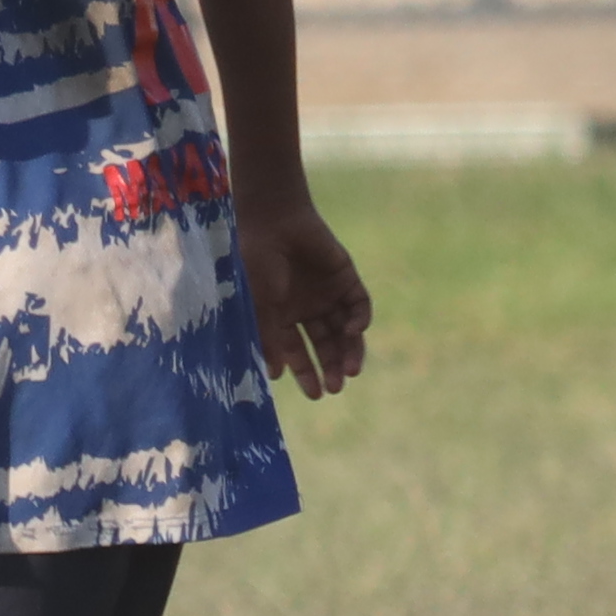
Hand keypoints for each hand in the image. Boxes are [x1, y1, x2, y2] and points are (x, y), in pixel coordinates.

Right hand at [238, 186, 371, 399]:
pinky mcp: (346, 279)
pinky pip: (358, 307)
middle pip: (323, 345)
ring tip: (351, 373)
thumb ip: (269, 338)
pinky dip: (358, 322)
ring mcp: (327, 294)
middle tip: (334, 388)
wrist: (274, 220)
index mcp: (280, 315)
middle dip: (329, 367)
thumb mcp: (260, 305)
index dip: (305, 372)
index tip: (314, 394)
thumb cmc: (257, 263)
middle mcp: (305, 308)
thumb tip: (274, 376)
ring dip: (349, 352)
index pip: (296, 351)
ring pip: (344, 331)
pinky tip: (351, 332)